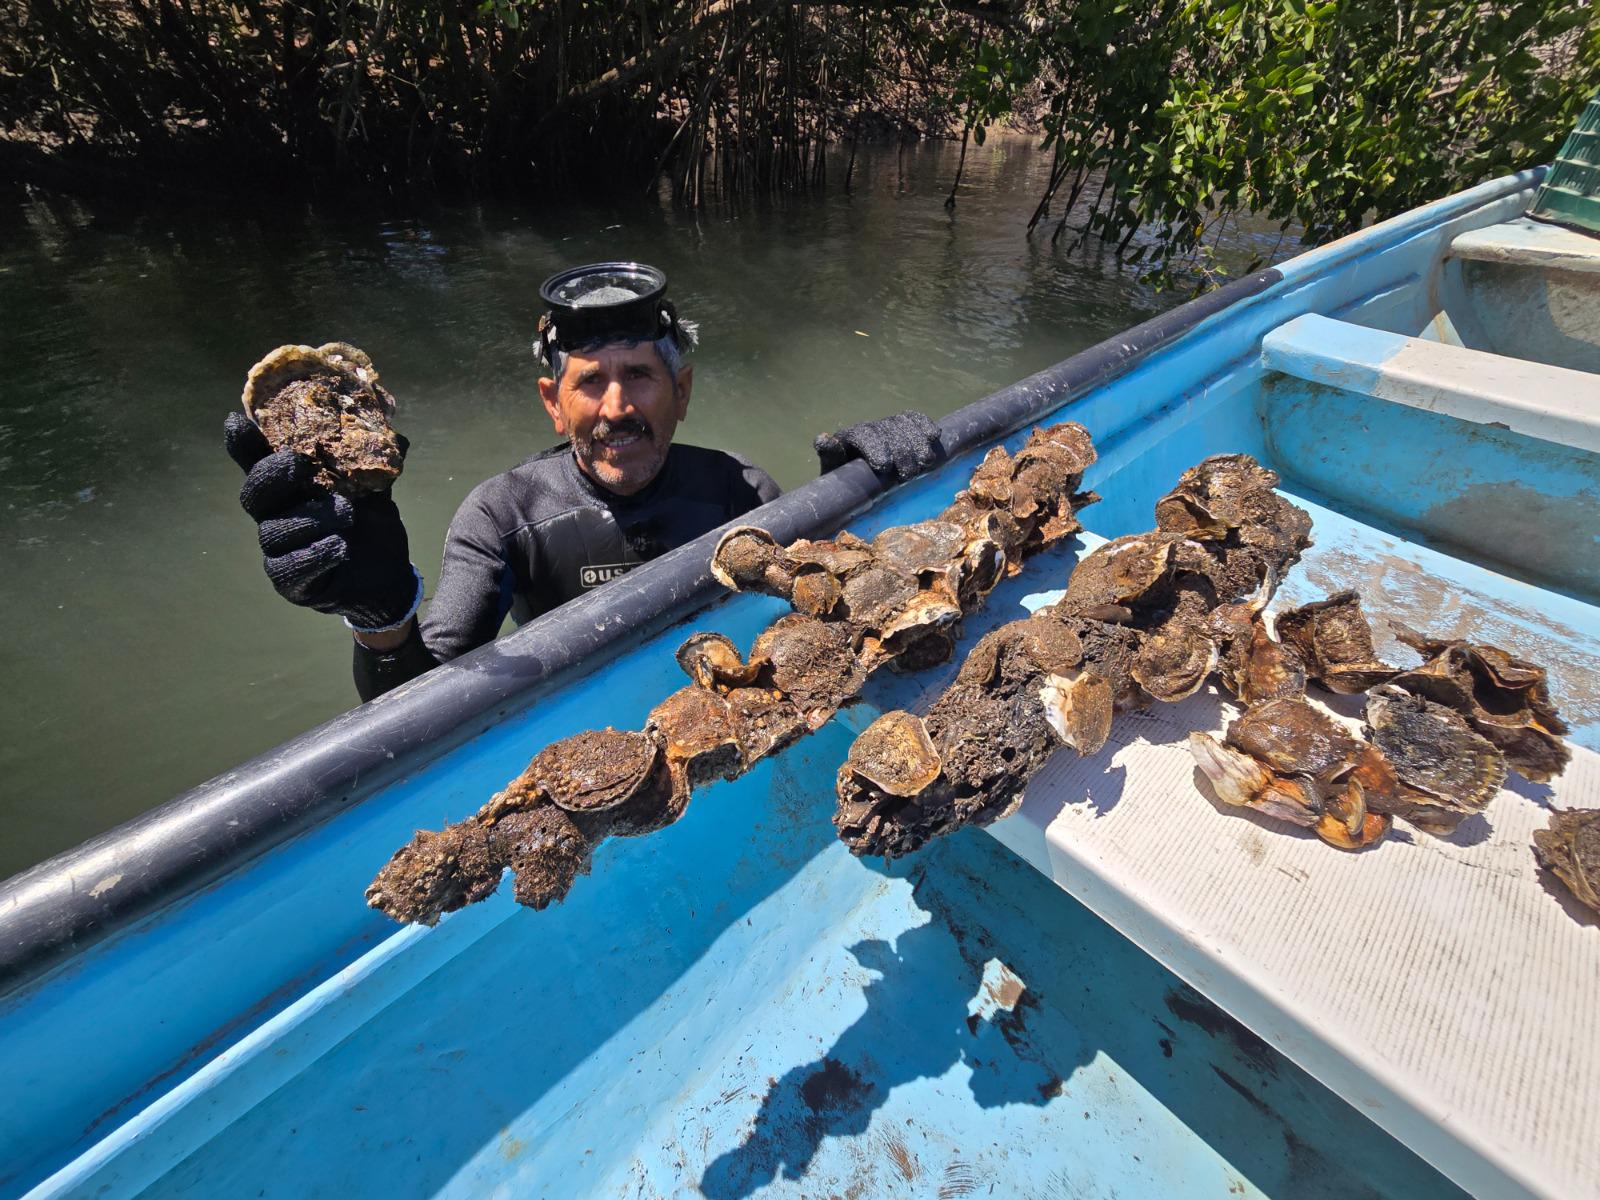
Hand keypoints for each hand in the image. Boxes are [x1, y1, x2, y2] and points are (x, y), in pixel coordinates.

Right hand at [225, 412, 421, 630]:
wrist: (385, 576)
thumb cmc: (369, 525)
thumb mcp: (374, 492)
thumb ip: (375, 467)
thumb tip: (398, 439)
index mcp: (289, 488)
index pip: (256, 463)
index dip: (243, 444)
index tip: (236, 422)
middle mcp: (275, 515)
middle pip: (254, 494)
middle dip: (272, 475)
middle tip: (299, 463)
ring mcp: (278, 550)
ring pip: (275, 531)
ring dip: (310, 518)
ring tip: (348, 513)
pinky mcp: (288, 581)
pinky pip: (289, 568)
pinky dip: (313, 556)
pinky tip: (338, 546)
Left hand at [815, 409, 944, 482]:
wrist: (857, 480)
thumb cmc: (843, 479)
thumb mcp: (833, 470)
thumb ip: (830, 454)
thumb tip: (822, 439)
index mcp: (850, 436)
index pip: (864, 434)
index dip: (875, 447)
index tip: (884, 467)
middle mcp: (870, 428)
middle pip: (889, 432)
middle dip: (902, 453)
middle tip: (908, 476)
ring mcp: (887, 425)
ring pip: (904, 425)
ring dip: (918, 443)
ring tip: (924, 463)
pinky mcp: (902, 427)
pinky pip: (914, 419)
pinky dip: (925, 425)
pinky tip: (934, 436)